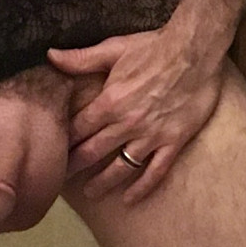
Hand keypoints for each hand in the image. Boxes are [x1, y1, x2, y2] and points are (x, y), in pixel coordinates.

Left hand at [47, 28, 222, 204]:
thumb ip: (81, 58)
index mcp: (109, 102)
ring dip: (103, 182)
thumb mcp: (113, 48)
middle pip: (93, 151)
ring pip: (121, 167)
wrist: (195, 51)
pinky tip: (130, 199)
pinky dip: (142, 188)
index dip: (63, 141)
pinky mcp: (173, 141)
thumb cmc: (153, 47)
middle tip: (60, 178)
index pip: (78, 128)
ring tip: (90, 193)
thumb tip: (50, 56)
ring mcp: (151, 135)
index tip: (51, 151)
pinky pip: (156, 171)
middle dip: (75, 166)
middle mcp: (127, 123)